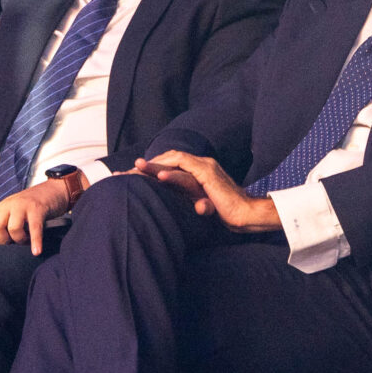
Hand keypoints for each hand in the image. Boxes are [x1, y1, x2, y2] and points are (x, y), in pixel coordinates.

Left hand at [0, 176, 73, 253]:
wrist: (54, 189)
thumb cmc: (34, 205)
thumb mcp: (14, 212)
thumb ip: (4, 224)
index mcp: (1, 207)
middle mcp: (8, 205)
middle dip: (3, 240)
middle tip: (13, 244)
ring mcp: (23, 206)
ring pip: (13, 228)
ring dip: (20, 240)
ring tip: (27, 242)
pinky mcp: (38, 209)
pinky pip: (33, 228)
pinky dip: (35, 241)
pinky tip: (36, 250)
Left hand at [134, 151, 278, 233]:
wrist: (247, 214)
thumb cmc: (226, 212)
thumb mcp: (200, 202)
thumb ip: (186, 197)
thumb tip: (168, 203)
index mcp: (197, 168)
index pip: (169, 163)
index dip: (149, 169)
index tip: (130, 177)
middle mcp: (200, 163)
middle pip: (168, 158)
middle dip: (146, 165)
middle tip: (125, 173)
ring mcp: (205, 167)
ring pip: (174, 160)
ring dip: (154, 164)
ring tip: (136, 167)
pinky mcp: (210, 176)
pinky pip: (187, 170)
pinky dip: (172, 172)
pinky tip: (159, 176)